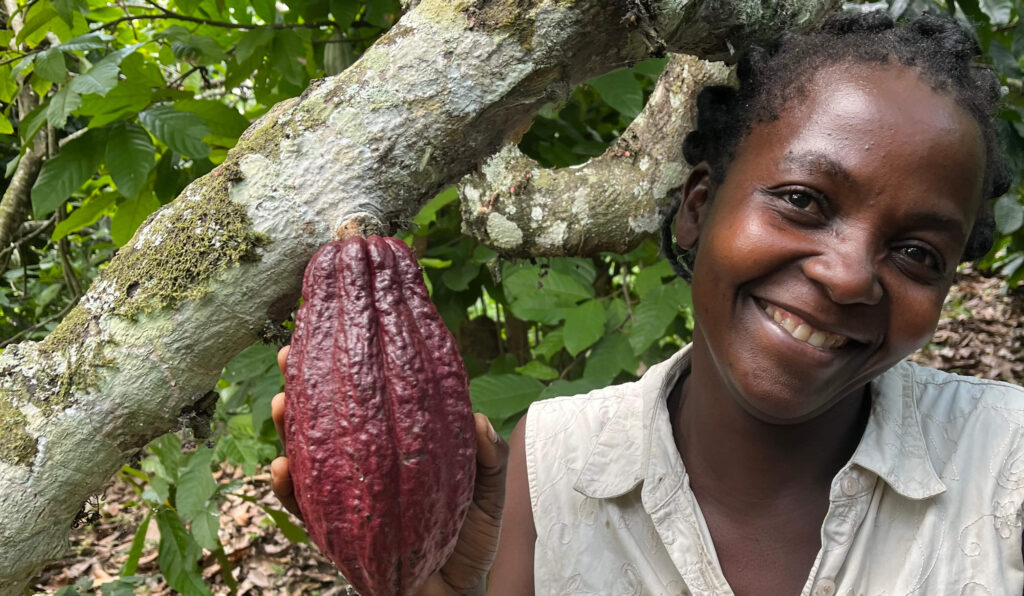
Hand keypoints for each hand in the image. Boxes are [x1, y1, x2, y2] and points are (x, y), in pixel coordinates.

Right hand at [270, 346, 509, 594]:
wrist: (458, 592)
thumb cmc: (471, 536)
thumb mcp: (487, 490)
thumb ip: (486, 455)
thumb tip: (476, 420)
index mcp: (396, 445)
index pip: (369, 398)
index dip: (352, 367)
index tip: (340, 330)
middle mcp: (365, 465)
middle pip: (328, 418)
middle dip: (304, 384)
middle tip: (288, 354)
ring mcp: (346, 496)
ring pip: (305, 456)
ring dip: (287, 430)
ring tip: (282, 403)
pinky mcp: (335, 532)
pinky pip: (304, 510)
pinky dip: (288, 490)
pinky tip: (280, 468)